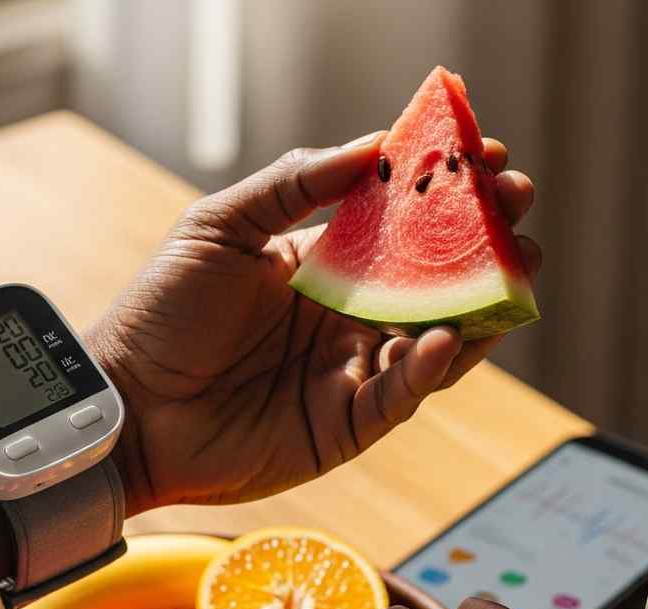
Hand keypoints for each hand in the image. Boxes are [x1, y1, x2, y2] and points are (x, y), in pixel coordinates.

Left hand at [93, 136, 538, 512]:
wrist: (130, 406)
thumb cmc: (162, 313)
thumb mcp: (221, 226)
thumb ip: (294, 186)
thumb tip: (372, 146)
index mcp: (319, 267)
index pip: (398, 226)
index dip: (442, 193)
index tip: (483, 157)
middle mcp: (344, 319)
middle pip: (431, 282)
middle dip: (480, 245)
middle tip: (515, 211)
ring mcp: (349, 372)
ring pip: (434, 339)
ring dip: (478, 308)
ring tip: (517, 270)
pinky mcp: (345, 424)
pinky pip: (401, 394)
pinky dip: (429, 368)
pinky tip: (448, 335)